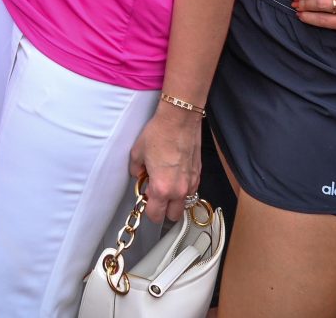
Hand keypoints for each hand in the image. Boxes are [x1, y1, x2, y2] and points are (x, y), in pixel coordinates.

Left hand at [127, 107, 201, 223]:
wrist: (179, 119)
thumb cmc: (160, 133)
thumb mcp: (137, 153)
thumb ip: (136, 169)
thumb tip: (139, 174)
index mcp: (162, 188)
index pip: (155, 215)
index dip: (148, 210)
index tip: (145, 200)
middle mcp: (179, 189)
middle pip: (173, 216)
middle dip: (163, 210)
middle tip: (155, 195)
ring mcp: (191, 182)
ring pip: (184, 203)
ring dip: (175, 199)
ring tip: (166, 182)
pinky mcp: (198, 173)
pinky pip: (191, 189)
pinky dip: (183, 188)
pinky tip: (175, 173)